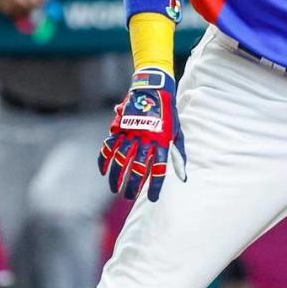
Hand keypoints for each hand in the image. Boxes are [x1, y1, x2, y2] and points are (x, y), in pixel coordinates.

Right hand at [98, 69, 185, 200]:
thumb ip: (178, 155)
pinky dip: (104, 159)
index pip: (159, 169)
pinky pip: (109, 146)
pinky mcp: (119, 127)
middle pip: (138, 168)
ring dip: (116, 177)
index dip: (155, 186)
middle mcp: (146, 139)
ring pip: (121, 160)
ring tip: (115, 189)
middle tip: (129, 196)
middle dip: (133, 185)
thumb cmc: (168, 113)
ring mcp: (131, 133)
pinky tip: (103, 171)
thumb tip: (183, 177)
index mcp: (162, 142)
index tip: (152, 199)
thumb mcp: (177, 132)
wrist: (154, 89)